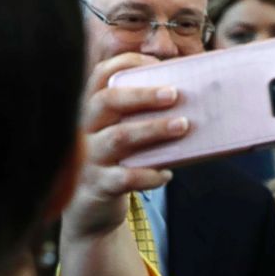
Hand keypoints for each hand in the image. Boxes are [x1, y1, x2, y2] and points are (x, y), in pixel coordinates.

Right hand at [63, 53, 191, 240]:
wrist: (89, 213)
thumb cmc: (115, 165)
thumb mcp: (122, 137)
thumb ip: (140, 118)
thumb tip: (191, 102)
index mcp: (90, 111)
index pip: (98, 76)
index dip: (124, 63)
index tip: (154, 62)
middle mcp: (83, 130)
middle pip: (106, 101)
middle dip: (142, 95)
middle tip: (174, 94)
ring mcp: (88, 158)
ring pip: (118, 137)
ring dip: (153, 129)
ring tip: (183, 126)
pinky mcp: (97, 185)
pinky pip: (124, 177)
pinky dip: (149, 175)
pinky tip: (166, 175)